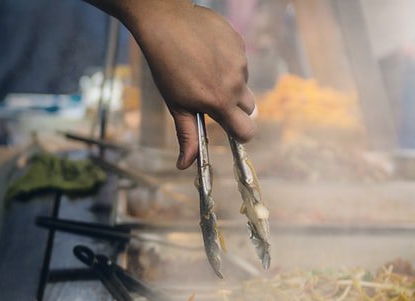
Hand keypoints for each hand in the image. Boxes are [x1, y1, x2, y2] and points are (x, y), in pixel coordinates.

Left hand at [119, 0, 256, 168]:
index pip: (247, 131)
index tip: (232, 130)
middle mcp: (235, 83)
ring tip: (204, 68)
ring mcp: (240, 62)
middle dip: (236, 108)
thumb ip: (187, 135)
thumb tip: (185, 165)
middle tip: (214, 98)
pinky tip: (208, 52)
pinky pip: (240, 59)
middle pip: (249, 108)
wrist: (165, 21)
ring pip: (242, 82)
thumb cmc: (166, 65)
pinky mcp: (239, 43)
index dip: (242, 135)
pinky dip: (228, 60)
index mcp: (220, 102)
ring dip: (229, 81)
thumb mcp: (175, 104)